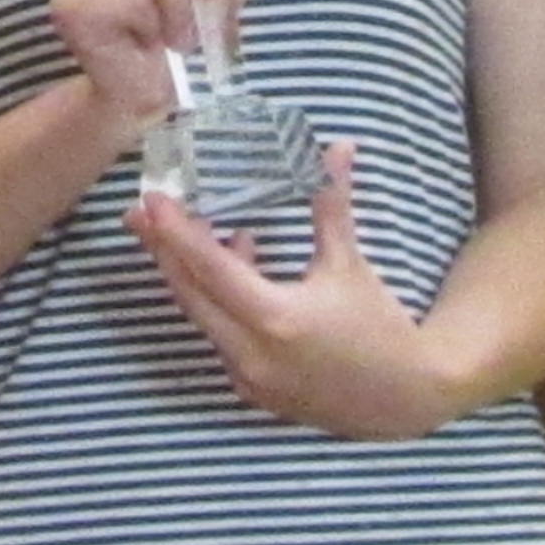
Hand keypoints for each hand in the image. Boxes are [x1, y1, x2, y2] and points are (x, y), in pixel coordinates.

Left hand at [131, 152, 461, 440]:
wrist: (405, 398)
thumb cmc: (380, 327)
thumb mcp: (350, 263)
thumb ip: (331, 204)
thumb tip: (337, 145)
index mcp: (275, 318)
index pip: (209, 268)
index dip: (176, 232)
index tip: (151, 200)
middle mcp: (251, 353)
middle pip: (189, 293)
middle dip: (162, 249)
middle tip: (140, 210)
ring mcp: (248, 377)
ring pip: (202, 316)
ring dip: (189, 274)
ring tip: (182, 229)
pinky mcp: (252, 389)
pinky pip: (220, 336)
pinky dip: (216, 301)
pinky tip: (234, 263)